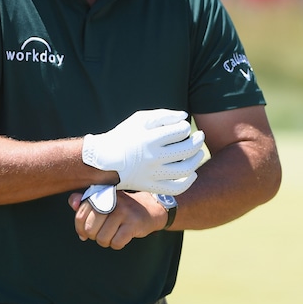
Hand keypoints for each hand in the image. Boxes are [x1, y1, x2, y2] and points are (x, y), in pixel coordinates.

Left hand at [69, 190, 163, 249]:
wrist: (149, 209)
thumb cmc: (122, 208)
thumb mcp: (104, 200)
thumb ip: (85, 201)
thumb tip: (72, 204)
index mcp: (101, 194)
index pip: (80, 215)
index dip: (80, 229)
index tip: (85, 232)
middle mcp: (111, 201)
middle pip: (89, 229)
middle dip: (94, 236)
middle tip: (102, 232)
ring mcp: (123, 211)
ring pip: (102, 238)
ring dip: (106, 241)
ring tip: (113, 234)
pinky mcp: (133, 223)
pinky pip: (116, 242)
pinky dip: (117, 244)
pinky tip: (122, 237)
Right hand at [82, 109, 204, 195]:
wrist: (102, 160)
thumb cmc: (123, 136)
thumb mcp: (139, 119)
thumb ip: (163, 115)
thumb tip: (184, 116)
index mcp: (149, 139)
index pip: (180, 132)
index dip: (185, 127)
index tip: (182, 127)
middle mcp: (152, 158)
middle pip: (186, 150)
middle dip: (198, 141)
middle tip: (200, 136)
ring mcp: (152, 174)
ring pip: (185, 170)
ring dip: (197, 159)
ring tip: (199, 152)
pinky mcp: (150, 186)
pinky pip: (176, 188)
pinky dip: (188, 182)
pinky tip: (193, 173)